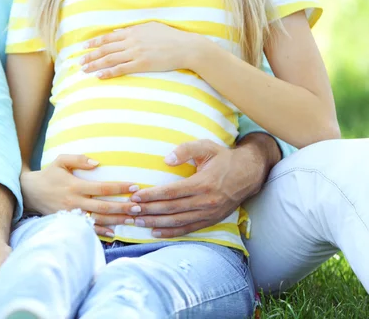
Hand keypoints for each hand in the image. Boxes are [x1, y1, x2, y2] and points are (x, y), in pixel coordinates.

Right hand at [21, 154, 140, 236]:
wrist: (29, 193)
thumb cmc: (48, 174)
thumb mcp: (60, 161)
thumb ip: (78, 159)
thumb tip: (97, 163)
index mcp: (75, 186)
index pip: (102, 188)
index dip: (119, 188)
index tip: (134, 186)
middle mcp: (75, 202)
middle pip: (104, 207)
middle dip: (122, 207)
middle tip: (139, 206)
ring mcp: (72, 214)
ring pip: (98, 220)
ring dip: (116, 220)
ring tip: (132, 219)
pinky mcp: (69, 222)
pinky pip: (87, 229)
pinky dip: (101, 232)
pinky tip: (114, 233)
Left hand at [80, 22, 207, 78]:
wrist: (186, 47)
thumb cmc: (170, 37)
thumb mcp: (151, 28)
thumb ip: (134, 30)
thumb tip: (120, 32)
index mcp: (133, 32)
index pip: (109, 37)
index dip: (95, 42)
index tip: (84, 46)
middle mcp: (132, 41)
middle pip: (106, 49)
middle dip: (90, 55)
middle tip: (79, 61)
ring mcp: (136, 53)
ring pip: (110, 59)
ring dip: (95, 64)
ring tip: (85, 70)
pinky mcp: (142, 64)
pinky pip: (121, 69)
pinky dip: (108, 72)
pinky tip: (99, 76)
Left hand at [130, 138, 271, 237]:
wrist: (250, 173)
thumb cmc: (224, 158)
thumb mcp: (206, 147)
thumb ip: (185, 150)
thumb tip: (166, 159)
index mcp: (203, 183)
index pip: (171, 192)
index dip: (152, 195)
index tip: (135, 196)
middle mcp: (205, 201)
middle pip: (171, 208)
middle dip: (149, 210)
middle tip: (130, 210)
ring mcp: (209, 213)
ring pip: (177, 221)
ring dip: (156, 222)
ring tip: (138, 221)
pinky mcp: (211, 220)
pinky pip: (188, 229)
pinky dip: (171, 233)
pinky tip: (155, 232)